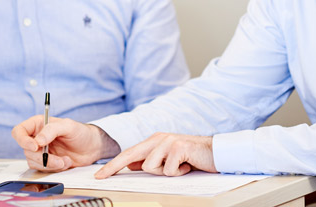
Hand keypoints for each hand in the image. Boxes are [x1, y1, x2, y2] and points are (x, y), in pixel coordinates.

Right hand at [12, 116, 119, 171]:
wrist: (91, 148)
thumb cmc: (81, 132)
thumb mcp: (69, 126)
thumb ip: (52, 130)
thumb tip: (38, 140)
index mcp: (38, 124)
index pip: (19, 131)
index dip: (23, 140)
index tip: (35, 147)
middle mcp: (37, 138)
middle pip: (26, 150)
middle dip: (43, 157)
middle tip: (58, 160)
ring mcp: (41, 151)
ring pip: (33, 162)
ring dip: (50, 164)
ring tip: (66, 160)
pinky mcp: (46, 163)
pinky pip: (42, 169)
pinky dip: (54, 168)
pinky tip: (65, 163)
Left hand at [94, 132, 215, 177]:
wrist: (215, 152)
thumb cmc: (191, 157)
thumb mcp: (167, 159)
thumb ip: (150, 160)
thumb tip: (131, 165)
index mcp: (154, 141)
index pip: (129, 153)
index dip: (113, 165)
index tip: (99, 175)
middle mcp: (158, 138)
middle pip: (132, 155)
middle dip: (115, 167)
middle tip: (101, 176)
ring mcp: (168, 141)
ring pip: (151, 166)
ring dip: (165, 172)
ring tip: (178, 167)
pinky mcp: (178, 147)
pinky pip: (168, 170)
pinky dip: (178, 173)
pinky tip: (187, 166)